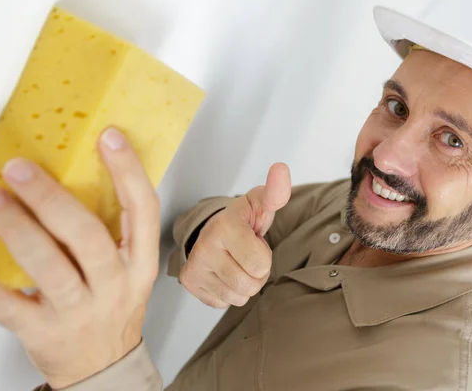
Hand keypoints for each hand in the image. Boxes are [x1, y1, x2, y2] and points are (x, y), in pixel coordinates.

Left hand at [0, 127, 159, 388]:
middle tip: (20, 168)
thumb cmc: (113, 309)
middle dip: (52, 200)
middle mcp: (115, 285)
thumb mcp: (128, 269)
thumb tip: (70, 174)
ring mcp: (80, 311)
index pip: (143, 211)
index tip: (108, 137)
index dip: (129, 172)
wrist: (102, 367)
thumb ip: (110, 230)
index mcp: (139, 263)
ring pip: (49, 267)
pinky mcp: (43, 331)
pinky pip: (7, 303)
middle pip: (88, 238)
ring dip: (18, 228)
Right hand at [180, 163, 290, 307]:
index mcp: (224, 228)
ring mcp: (195, 267)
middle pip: (250, 285)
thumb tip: (282, 168)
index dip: (264, 256)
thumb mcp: (261, 203)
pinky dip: (229, 291)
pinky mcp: (190, 283)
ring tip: (236, 262)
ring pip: (238, 297)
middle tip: (247, 255)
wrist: (213, 229)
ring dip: (244, 284)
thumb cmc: (242, 219)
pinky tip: (224, 272)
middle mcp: (204, 248)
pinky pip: (223, 302)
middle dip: (256, 274)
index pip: (260, 265)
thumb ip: (276, 191)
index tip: (254, 242)